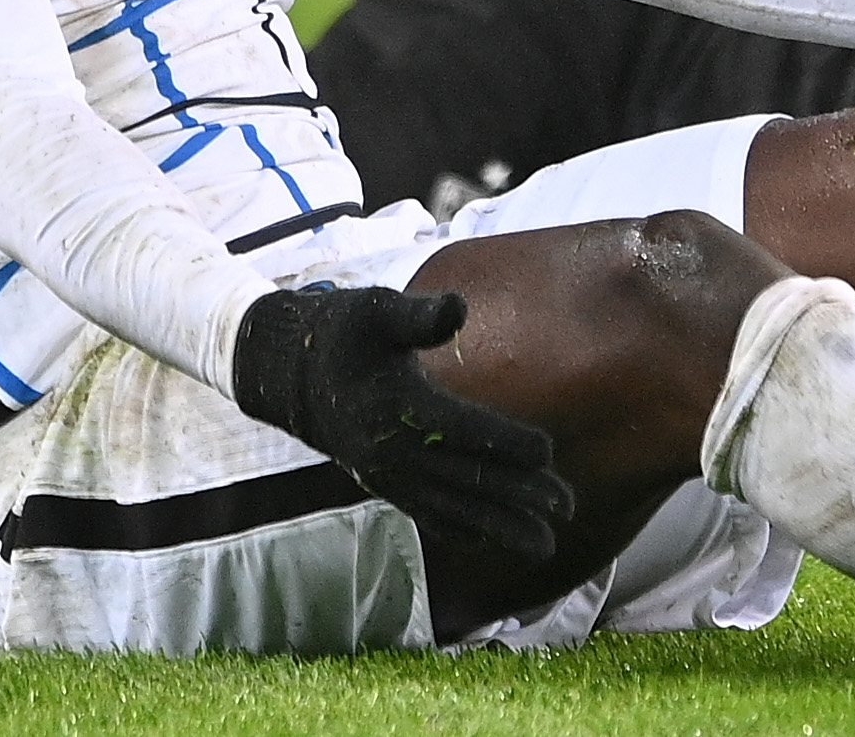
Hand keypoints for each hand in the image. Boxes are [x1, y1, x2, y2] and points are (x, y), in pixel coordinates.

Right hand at [231, 286, 573, 560]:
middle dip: (518, 495)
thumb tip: (458, 307)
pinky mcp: (385, 484)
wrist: (287, 373)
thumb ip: (418, 315)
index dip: (506, 443)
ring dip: (499, 527)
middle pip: (466, 478)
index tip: (549, 454)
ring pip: (452, 507)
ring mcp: (388, 474)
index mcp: (398, 406)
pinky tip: (494, 542)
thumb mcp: (376, 310)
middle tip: (567, 508)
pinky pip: (428, 514)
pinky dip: (462, 530)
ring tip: (545, 547)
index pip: (462, 431)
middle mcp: (393, 450)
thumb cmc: (343, 332)